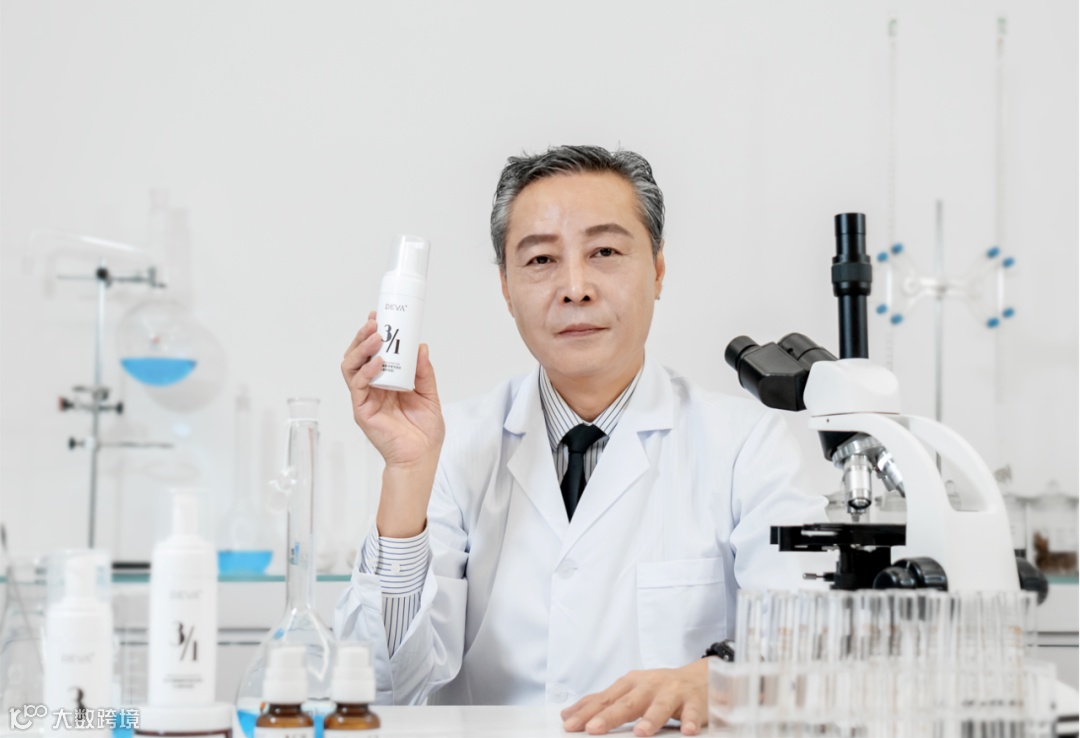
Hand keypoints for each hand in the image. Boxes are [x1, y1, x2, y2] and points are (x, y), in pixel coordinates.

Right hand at [342, 313, 445, 536]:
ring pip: (351, 367)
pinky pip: (358, 386)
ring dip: (361, 349)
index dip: (372, 334)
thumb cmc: (424, 431)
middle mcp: (372, 387)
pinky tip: (378, 362)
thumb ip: (424, 373)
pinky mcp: (362, 410)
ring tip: (375, 335)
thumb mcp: (429, 395)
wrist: (421, 457)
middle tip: (374, 321)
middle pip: (357, 356)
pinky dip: (366, 371)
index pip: (373, 353)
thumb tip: (421, 347)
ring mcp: (365, 398)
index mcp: (386, 382)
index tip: (379, 316)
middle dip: (363, 336)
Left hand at [561, 660, 707, 735]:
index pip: (604, 699)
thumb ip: (603, 703)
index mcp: (630, 684)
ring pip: (660, 706)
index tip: (569, 725)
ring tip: (641, 733)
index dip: (586, 712)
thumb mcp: (631, 691)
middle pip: (628, 702)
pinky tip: (687, 731)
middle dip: (610, 716)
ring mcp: (673, 692)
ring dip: (650, 719)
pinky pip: (693, 712)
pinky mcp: (695, 701)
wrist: (700, 678)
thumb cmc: (660, 688)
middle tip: (593, 729)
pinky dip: (690, 721)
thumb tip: (568, 714)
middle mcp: (649, 686)